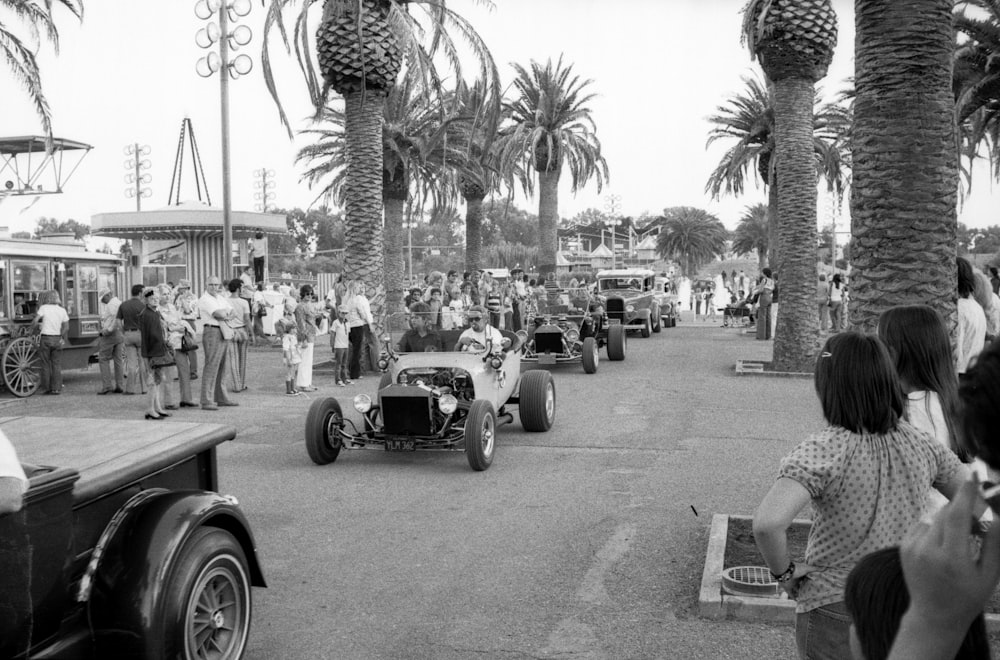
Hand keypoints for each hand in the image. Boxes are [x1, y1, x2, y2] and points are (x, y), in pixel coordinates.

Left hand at [779, 563, 815, 598]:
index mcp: (800, 574)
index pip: (806, 578)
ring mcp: (791, 584)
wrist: (784, 571)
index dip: (810, 581)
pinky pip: (791, 594)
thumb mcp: (807, 568)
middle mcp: (796, 579)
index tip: (816, 586)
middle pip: (802, 585)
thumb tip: (825, 568)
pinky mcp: (787, 588)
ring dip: (800, 594)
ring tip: (807, 599)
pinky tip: (798, 601)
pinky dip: (794, 597)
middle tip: (812, 594)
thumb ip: (815, 569)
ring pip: (796, 590)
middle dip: (806, 589)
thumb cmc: (796, 569)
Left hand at [900, 476, 999, 631]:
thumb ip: (994, 543)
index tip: (973, 475)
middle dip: (965, 511)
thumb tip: (998, 515)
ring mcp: (912, 547)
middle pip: (947, 513)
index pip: (957, 516)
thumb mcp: (989, 574)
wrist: (934, 614)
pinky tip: (942, 550)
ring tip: (960, 545)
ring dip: (950, 523)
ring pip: (936, 518)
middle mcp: (928, 550)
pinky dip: (936, 530)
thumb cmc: (967, 596)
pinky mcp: (903, 546)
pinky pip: (924, 525)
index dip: (966, 493)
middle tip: (979, 526)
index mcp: (951, 558)